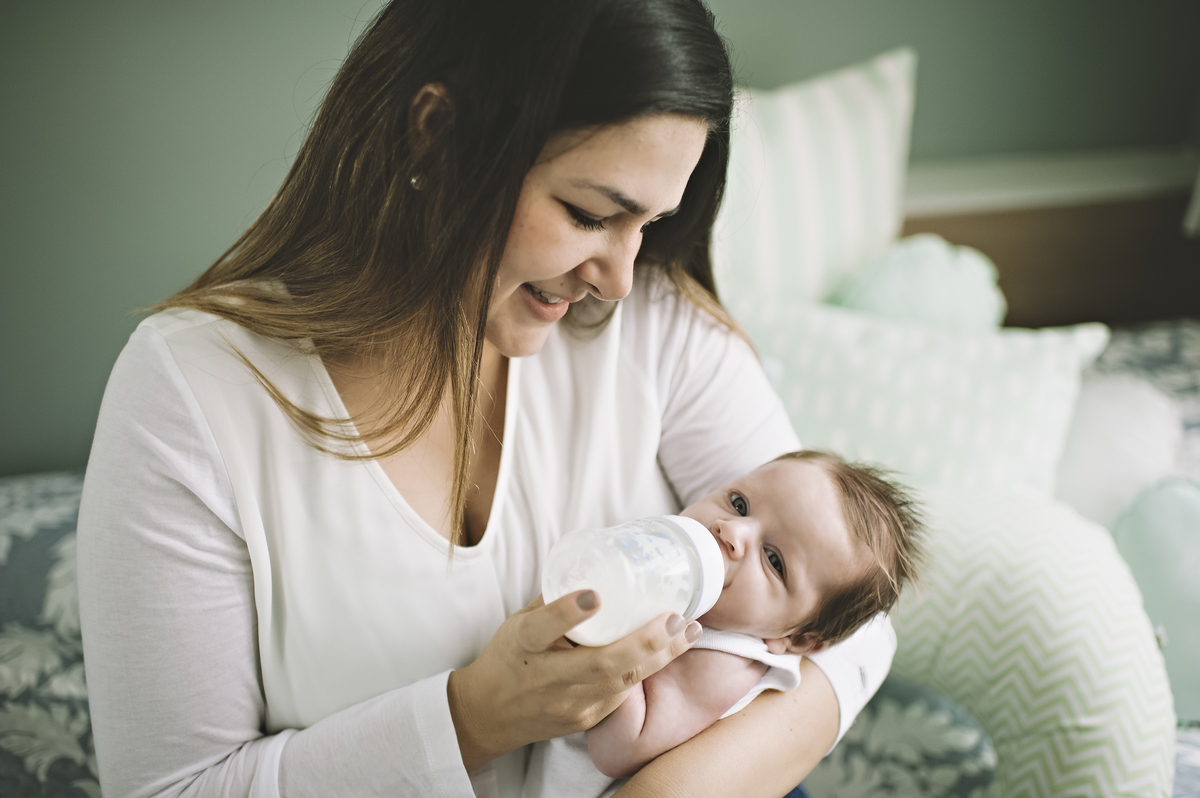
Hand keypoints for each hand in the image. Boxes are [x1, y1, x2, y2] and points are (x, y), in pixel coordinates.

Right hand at [446, 590, 700, 769]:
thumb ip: (554, 600)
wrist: (488, 715)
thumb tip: (597, 568)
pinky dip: (647, 670)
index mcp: (523, 644)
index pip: (542, 628)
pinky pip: (621, 696)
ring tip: (689, 632)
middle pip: (602, 664)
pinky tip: (669, 652)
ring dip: (661, 657)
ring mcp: (568, 704)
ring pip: (622, 683)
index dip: (568, 612)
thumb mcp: (518, 622)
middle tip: (676, 617)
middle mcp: (546, 677)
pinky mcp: (584, 720)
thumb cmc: (508, 658)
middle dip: (646, 640)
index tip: (594, 595)